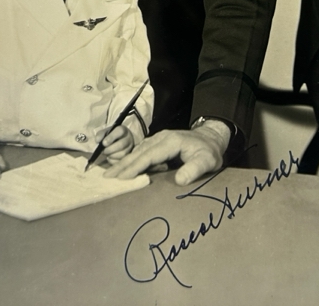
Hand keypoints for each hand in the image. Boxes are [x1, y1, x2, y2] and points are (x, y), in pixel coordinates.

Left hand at [100, 125, 134, 162]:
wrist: (120, 140)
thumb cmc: (112, 135)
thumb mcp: (106, 132)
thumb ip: (101, 134)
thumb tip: (98, 141)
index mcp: (123, 130)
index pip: (120, 131)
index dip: (111, 137)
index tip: (103, 143)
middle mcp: (128, 139)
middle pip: (121, 144)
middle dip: (110, 149)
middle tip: (103, 151)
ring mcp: (130, 148)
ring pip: (122, 154)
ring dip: (111, 155)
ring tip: (106, 154)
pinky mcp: (128, 156)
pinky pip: (120, 160)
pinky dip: (113, 160)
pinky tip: (109, 157)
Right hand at [104, 123, 230, 184]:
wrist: (211, 139)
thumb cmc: (209, 152)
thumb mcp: (207, 161)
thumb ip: (194, 170)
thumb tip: (179, 180)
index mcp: (171, 141)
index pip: (149, 155)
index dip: (134, 167)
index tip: (121, 178)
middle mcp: (162, 138)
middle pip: (139, 152)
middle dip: (122, 165)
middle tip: (106, 177)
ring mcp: (159, 139)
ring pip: (138, 151)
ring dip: (124, 162)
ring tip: (110, 174)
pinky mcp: (158, 143)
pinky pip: (141, 151)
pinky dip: (131, 159)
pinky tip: (123, 168)